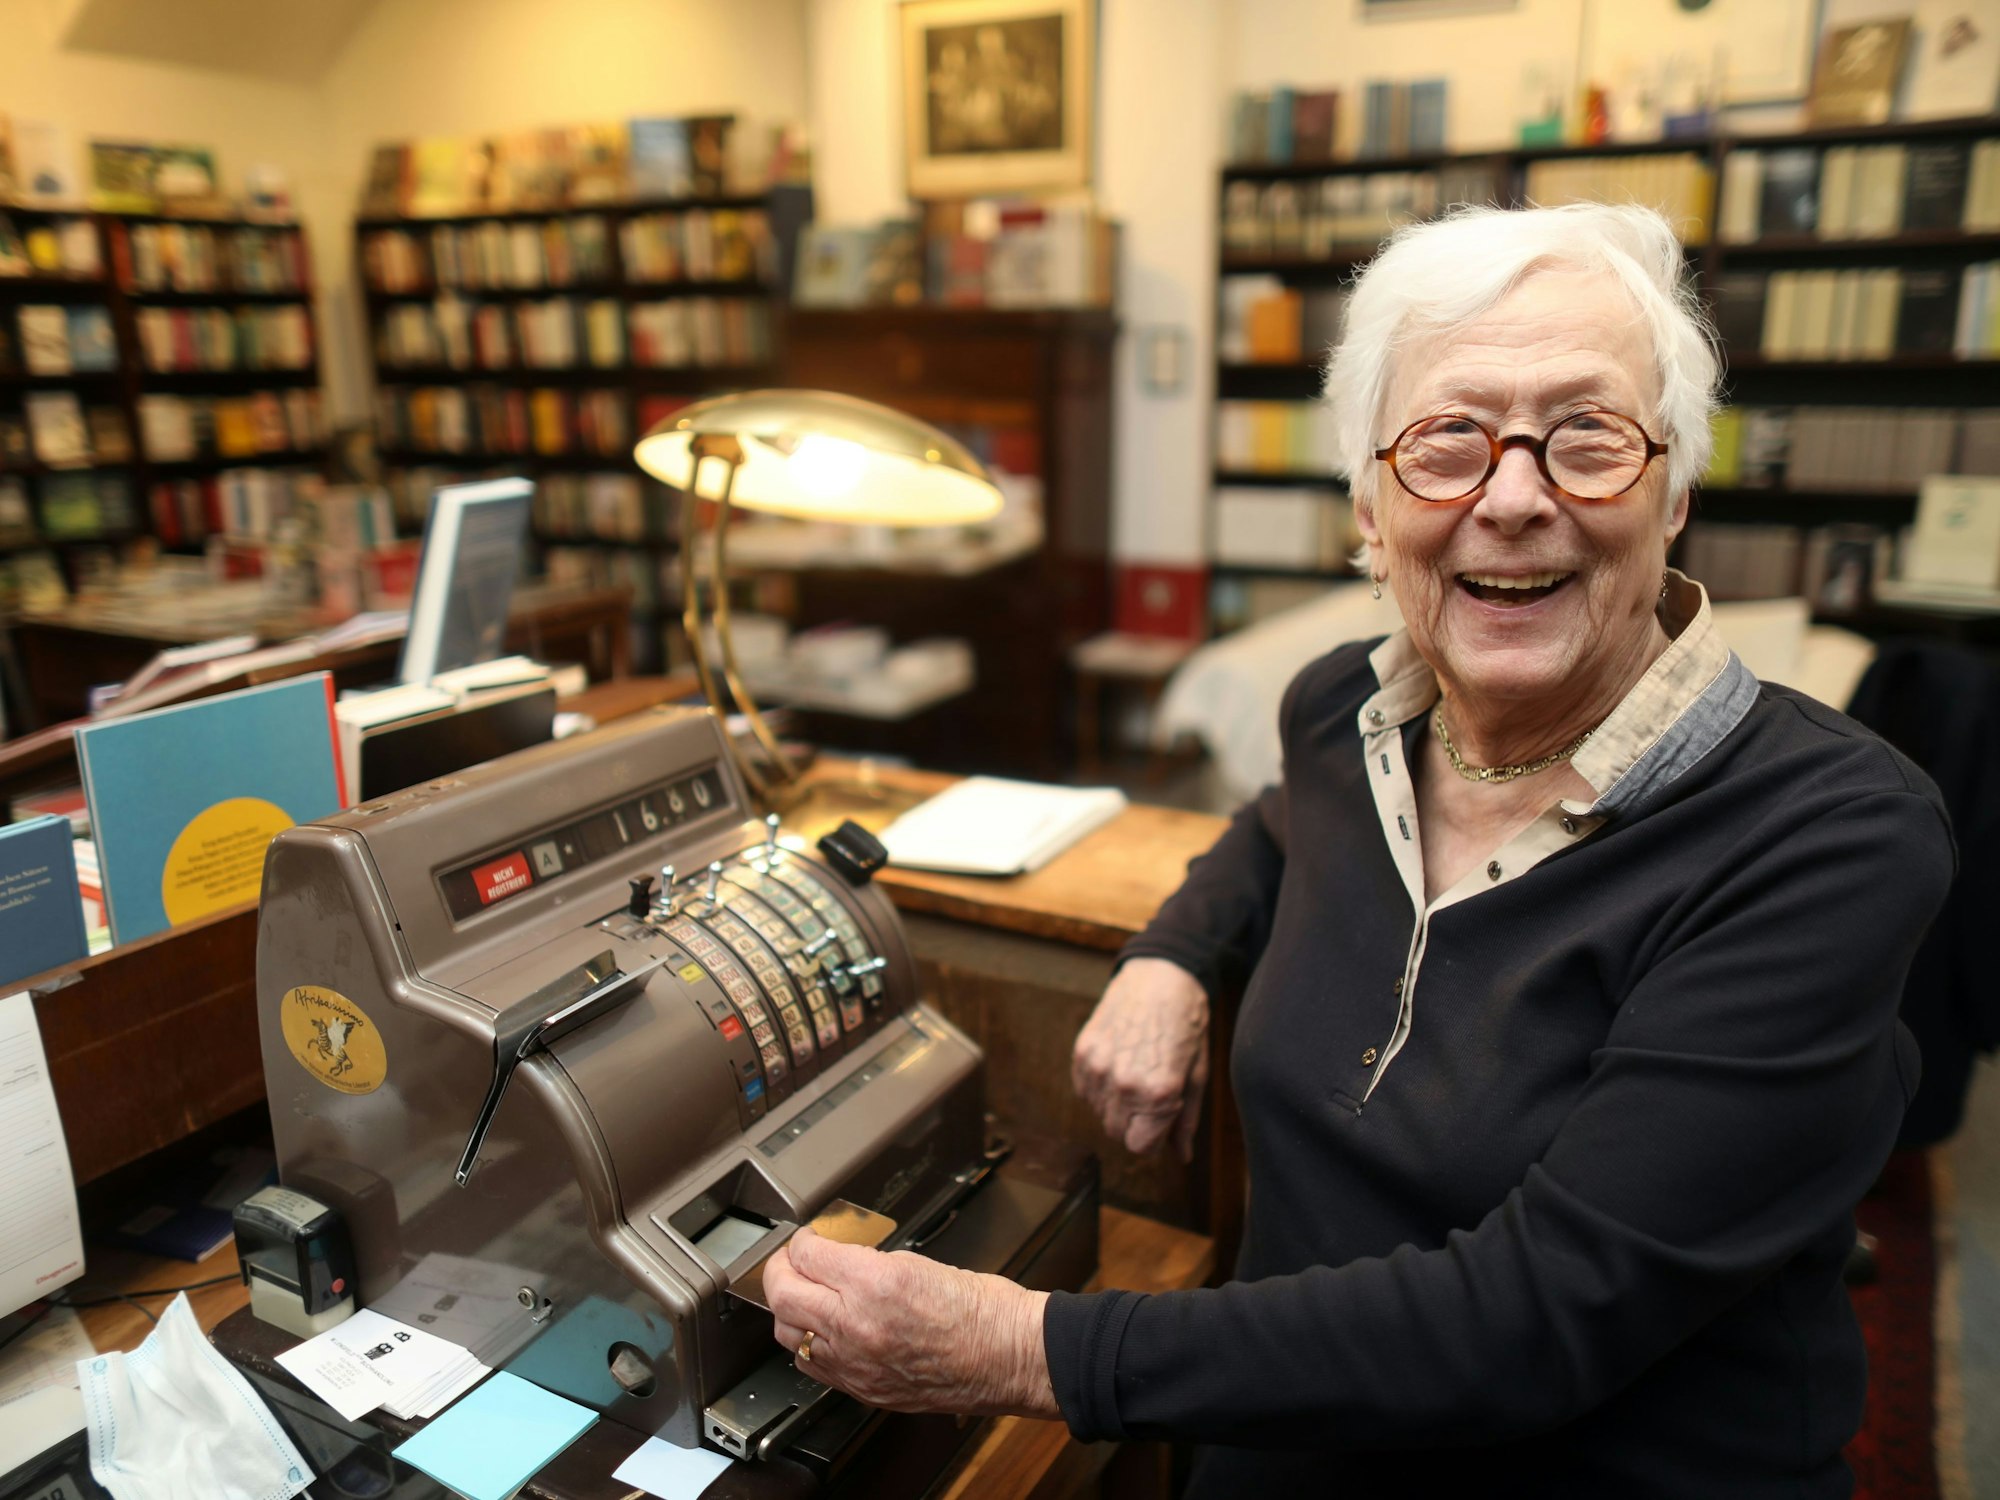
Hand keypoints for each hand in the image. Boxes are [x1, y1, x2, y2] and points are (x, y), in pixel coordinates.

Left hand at [762, 1227, 1056, 1418]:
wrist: (1010, 1357)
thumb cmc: (982, 1310)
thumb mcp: (919, 1262)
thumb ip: (867, 1262)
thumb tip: (835, 1259)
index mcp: (875, 1283)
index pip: (807, 1255)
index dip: (802, 1240)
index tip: (808, 1238)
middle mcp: (857, 1325)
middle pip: (784, 1293)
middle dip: (781, 1270)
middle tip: (791, 1260)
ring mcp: (856, 1363)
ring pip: (788, 1334)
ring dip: (789, 1309)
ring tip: (802, 1294)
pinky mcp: (863, 1390)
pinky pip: (812, 1366)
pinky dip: (807, 1345)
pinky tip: (820, 1332)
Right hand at [1072, 957, 1209, 1160]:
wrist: (1162, 976)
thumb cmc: (1187, 1025)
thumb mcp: (1197, 1074)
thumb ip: (1187, 1120)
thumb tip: (1182, 1157)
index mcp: (1158, 1093)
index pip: (1140, 1147)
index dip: (1154, 1138)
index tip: (1162, 1120)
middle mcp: (1124, 1084)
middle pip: (1117, 1133)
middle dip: (1135, 1123)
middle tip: (1152, 1095)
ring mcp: (1098, 1067)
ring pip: (1098, 1112)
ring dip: (1115, 1105)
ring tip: (1136, 1073)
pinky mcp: (1082, 1052)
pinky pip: (1084, 1091)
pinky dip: (1098, 1087)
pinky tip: (1119, 1064)